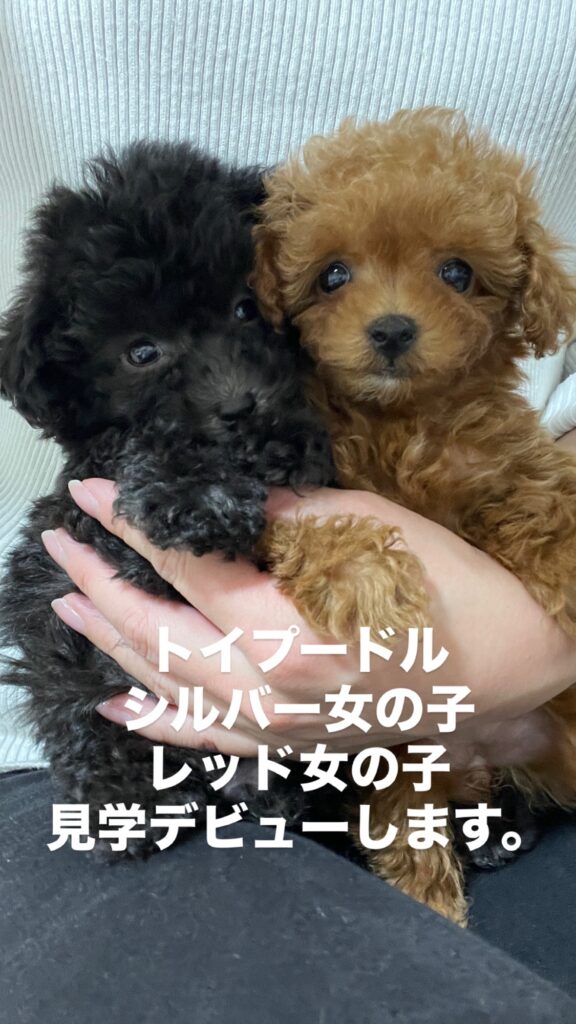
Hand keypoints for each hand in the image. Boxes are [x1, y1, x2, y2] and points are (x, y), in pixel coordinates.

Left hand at [41, 477, 575, 760]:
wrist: (503, 669)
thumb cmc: (448, 592)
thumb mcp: (370, 530)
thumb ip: (282, 519)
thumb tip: (222, 506)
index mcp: (288, 635)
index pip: (188, 569)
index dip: (136, 527)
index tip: (96, 492)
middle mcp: (269, 693)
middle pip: (161, 632)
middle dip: (102, 582)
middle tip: (61, 544)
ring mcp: (275, 729)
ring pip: (169, 686)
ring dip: (113, 643)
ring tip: (68, 608)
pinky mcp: (287, 744)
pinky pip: (205, 738)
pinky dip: (156, 720)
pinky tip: (117, 705)